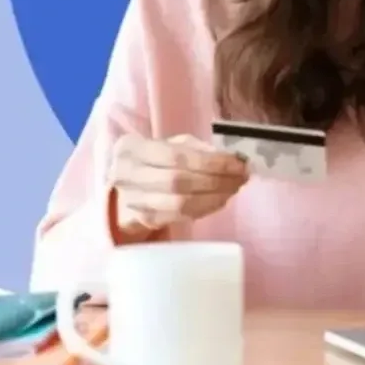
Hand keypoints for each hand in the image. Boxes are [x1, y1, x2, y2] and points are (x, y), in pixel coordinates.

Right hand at [108, 133, 248, 242]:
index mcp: (134, 149)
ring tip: (234, 188)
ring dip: (215, 197)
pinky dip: (206, 208)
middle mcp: (129, 176)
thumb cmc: (153, 160)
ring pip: (180, 203)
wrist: (122, 188)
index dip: (211, 162)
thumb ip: (197, 149)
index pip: (176, 156)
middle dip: (217, 180)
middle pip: (179, 182)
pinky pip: (181, 217)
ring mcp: (136, 202)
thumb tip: (232, 159)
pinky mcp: (146, 220)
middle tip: (242, 177)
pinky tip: (221, 200)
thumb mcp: (169, 144)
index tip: (239, 164)